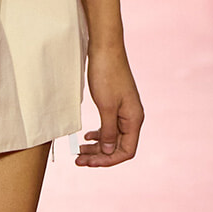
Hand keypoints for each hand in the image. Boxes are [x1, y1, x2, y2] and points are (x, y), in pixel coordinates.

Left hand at [76, 44, 143, 167]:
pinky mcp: (116, 105)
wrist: (105, 48)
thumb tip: (110, 151)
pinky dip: (98, 134)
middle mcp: (132, 117)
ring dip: (97, 147)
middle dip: (99, 156)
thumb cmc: (107, 74)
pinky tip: (87, 136)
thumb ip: (109, 131)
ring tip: (79, 152)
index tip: (89, 163)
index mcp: (134, 119)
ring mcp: (124, 111)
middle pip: (118, 147)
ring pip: (112, 138)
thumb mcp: (106, 106)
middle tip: (78, 160)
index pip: (126, 151)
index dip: (108, 160)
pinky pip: (109, 126)